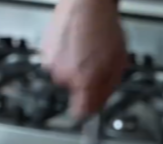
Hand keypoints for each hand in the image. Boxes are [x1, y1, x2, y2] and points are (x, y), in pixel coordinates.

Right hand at [42, 0, 127, 117]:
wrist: (86, 2)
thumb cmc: (103, 27)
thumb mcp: (118, 63)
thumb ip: (107, 90)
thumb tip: (97, 107)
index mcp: (84, 81)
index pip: (80, 114)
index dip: (87, 112)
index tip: (90, 110)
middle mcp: (64, 76)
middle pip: (74, 92)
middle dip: (85, 83)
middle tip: (97, 66)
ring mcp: (51, 64)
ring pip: (64, 77)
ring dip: (74, 69)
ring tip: (86, 50)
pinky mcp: (44, 53)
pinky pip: (56, 63)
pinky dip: (64, 57)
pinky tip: (75, 43)